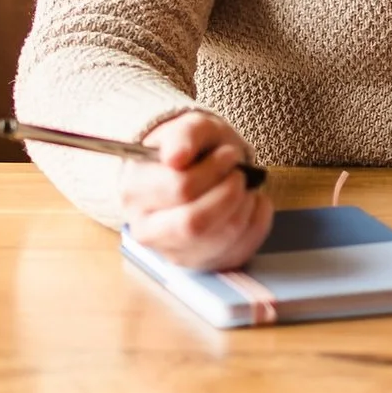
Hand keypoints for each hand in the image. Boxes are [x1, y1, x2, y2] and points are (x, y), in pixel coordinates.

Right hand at [116, 108, 272, 271]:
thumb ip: (183, 135)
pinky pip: (237, 253)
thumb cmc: (192, 150)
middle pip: (194, 224)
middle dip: (229, 194)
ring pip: (218, 240)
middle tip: (240, 174)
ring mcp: (172, 252)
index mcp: (135, 191)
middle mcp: (146, 229)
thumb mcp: (190, 128)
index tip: (229, 154)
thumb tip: (175, 157)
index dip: (213, 170)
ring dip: (244, 208)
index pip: (180, 189)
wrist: (198, 171)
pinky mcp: (199, 265)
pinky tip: (252, 204)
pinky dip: (256, 224)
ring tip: (245, 187)